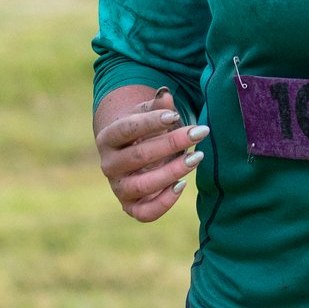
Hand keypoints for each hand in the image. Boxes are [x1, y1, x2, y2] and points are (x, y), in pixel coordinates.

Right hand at [94, 87, 208, 221]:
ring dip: (172, 172)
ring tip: (197, 157)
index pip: (126, 129)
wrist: (132, 151)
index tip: (175, 115)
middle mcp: (109, 165)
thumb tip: (165, 94)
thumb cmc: (144, 128)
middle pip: (139, 156)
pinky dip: (164, 203)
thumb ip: (157, 105)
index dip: (150, 122)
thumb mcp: (148, 112)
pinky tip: (182, 184)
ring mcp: (119, 188)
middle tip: (200, 131)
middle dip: (172, 143)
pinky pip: (144, 213)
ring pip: (142, 186)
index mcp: (108, 138)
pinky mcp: (130, 206)